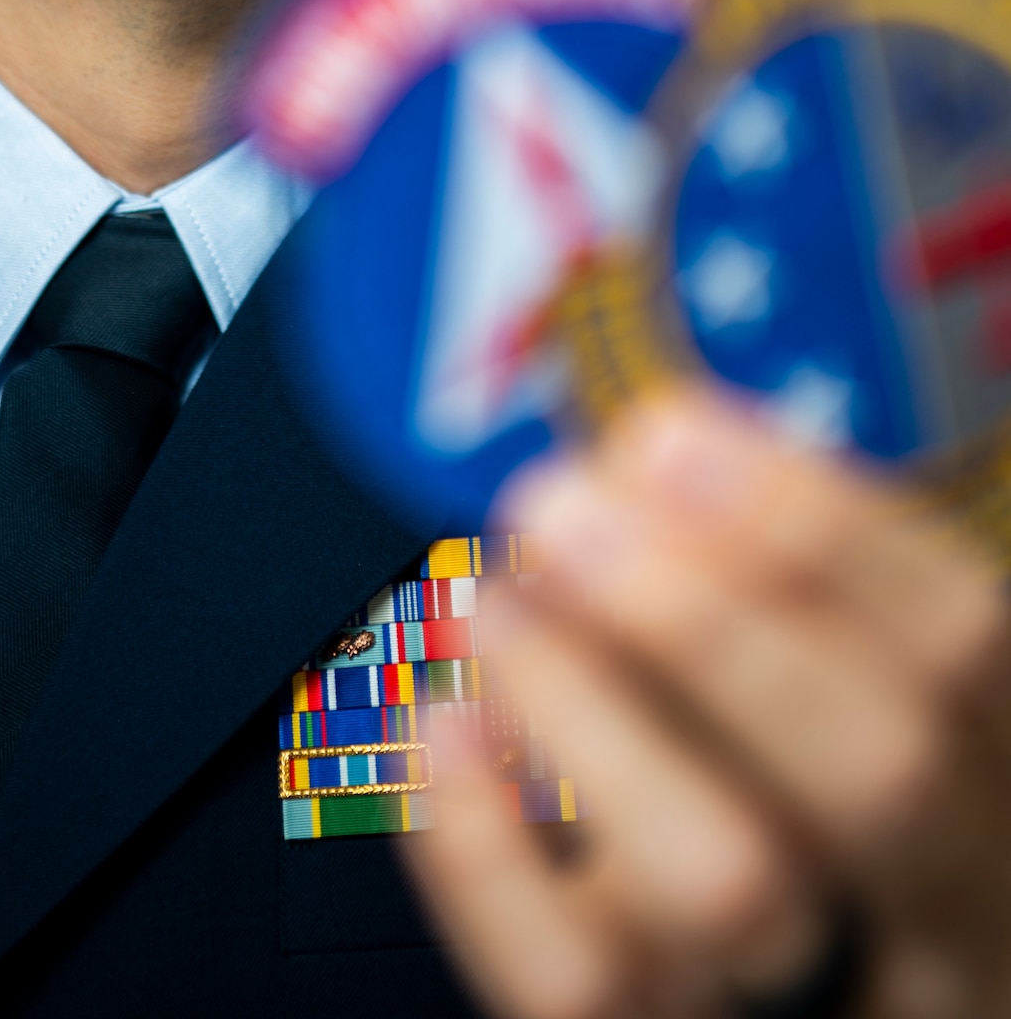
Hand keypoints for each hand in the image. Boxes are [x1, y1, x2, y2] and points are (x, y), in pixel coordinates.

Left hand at [400, 389, 1010, 1017]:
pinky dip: (489, 857)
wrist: (720, 955)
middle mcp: (952, 897)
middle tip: (551, 505)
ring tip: (486, 602)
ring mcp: (823, 1001)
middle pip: (874, 774)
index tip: (661, 434)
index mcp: (996, 763)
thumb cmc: (773, 757)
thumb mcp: (821, 667)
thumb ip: (774, 581)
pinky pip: (580, 987)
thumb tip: (650, 449)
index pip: (962, 645)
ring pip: (730, 889)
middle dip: (702, 617)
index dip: (817, 529)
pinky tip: (441, 726)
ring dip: (590, 714)